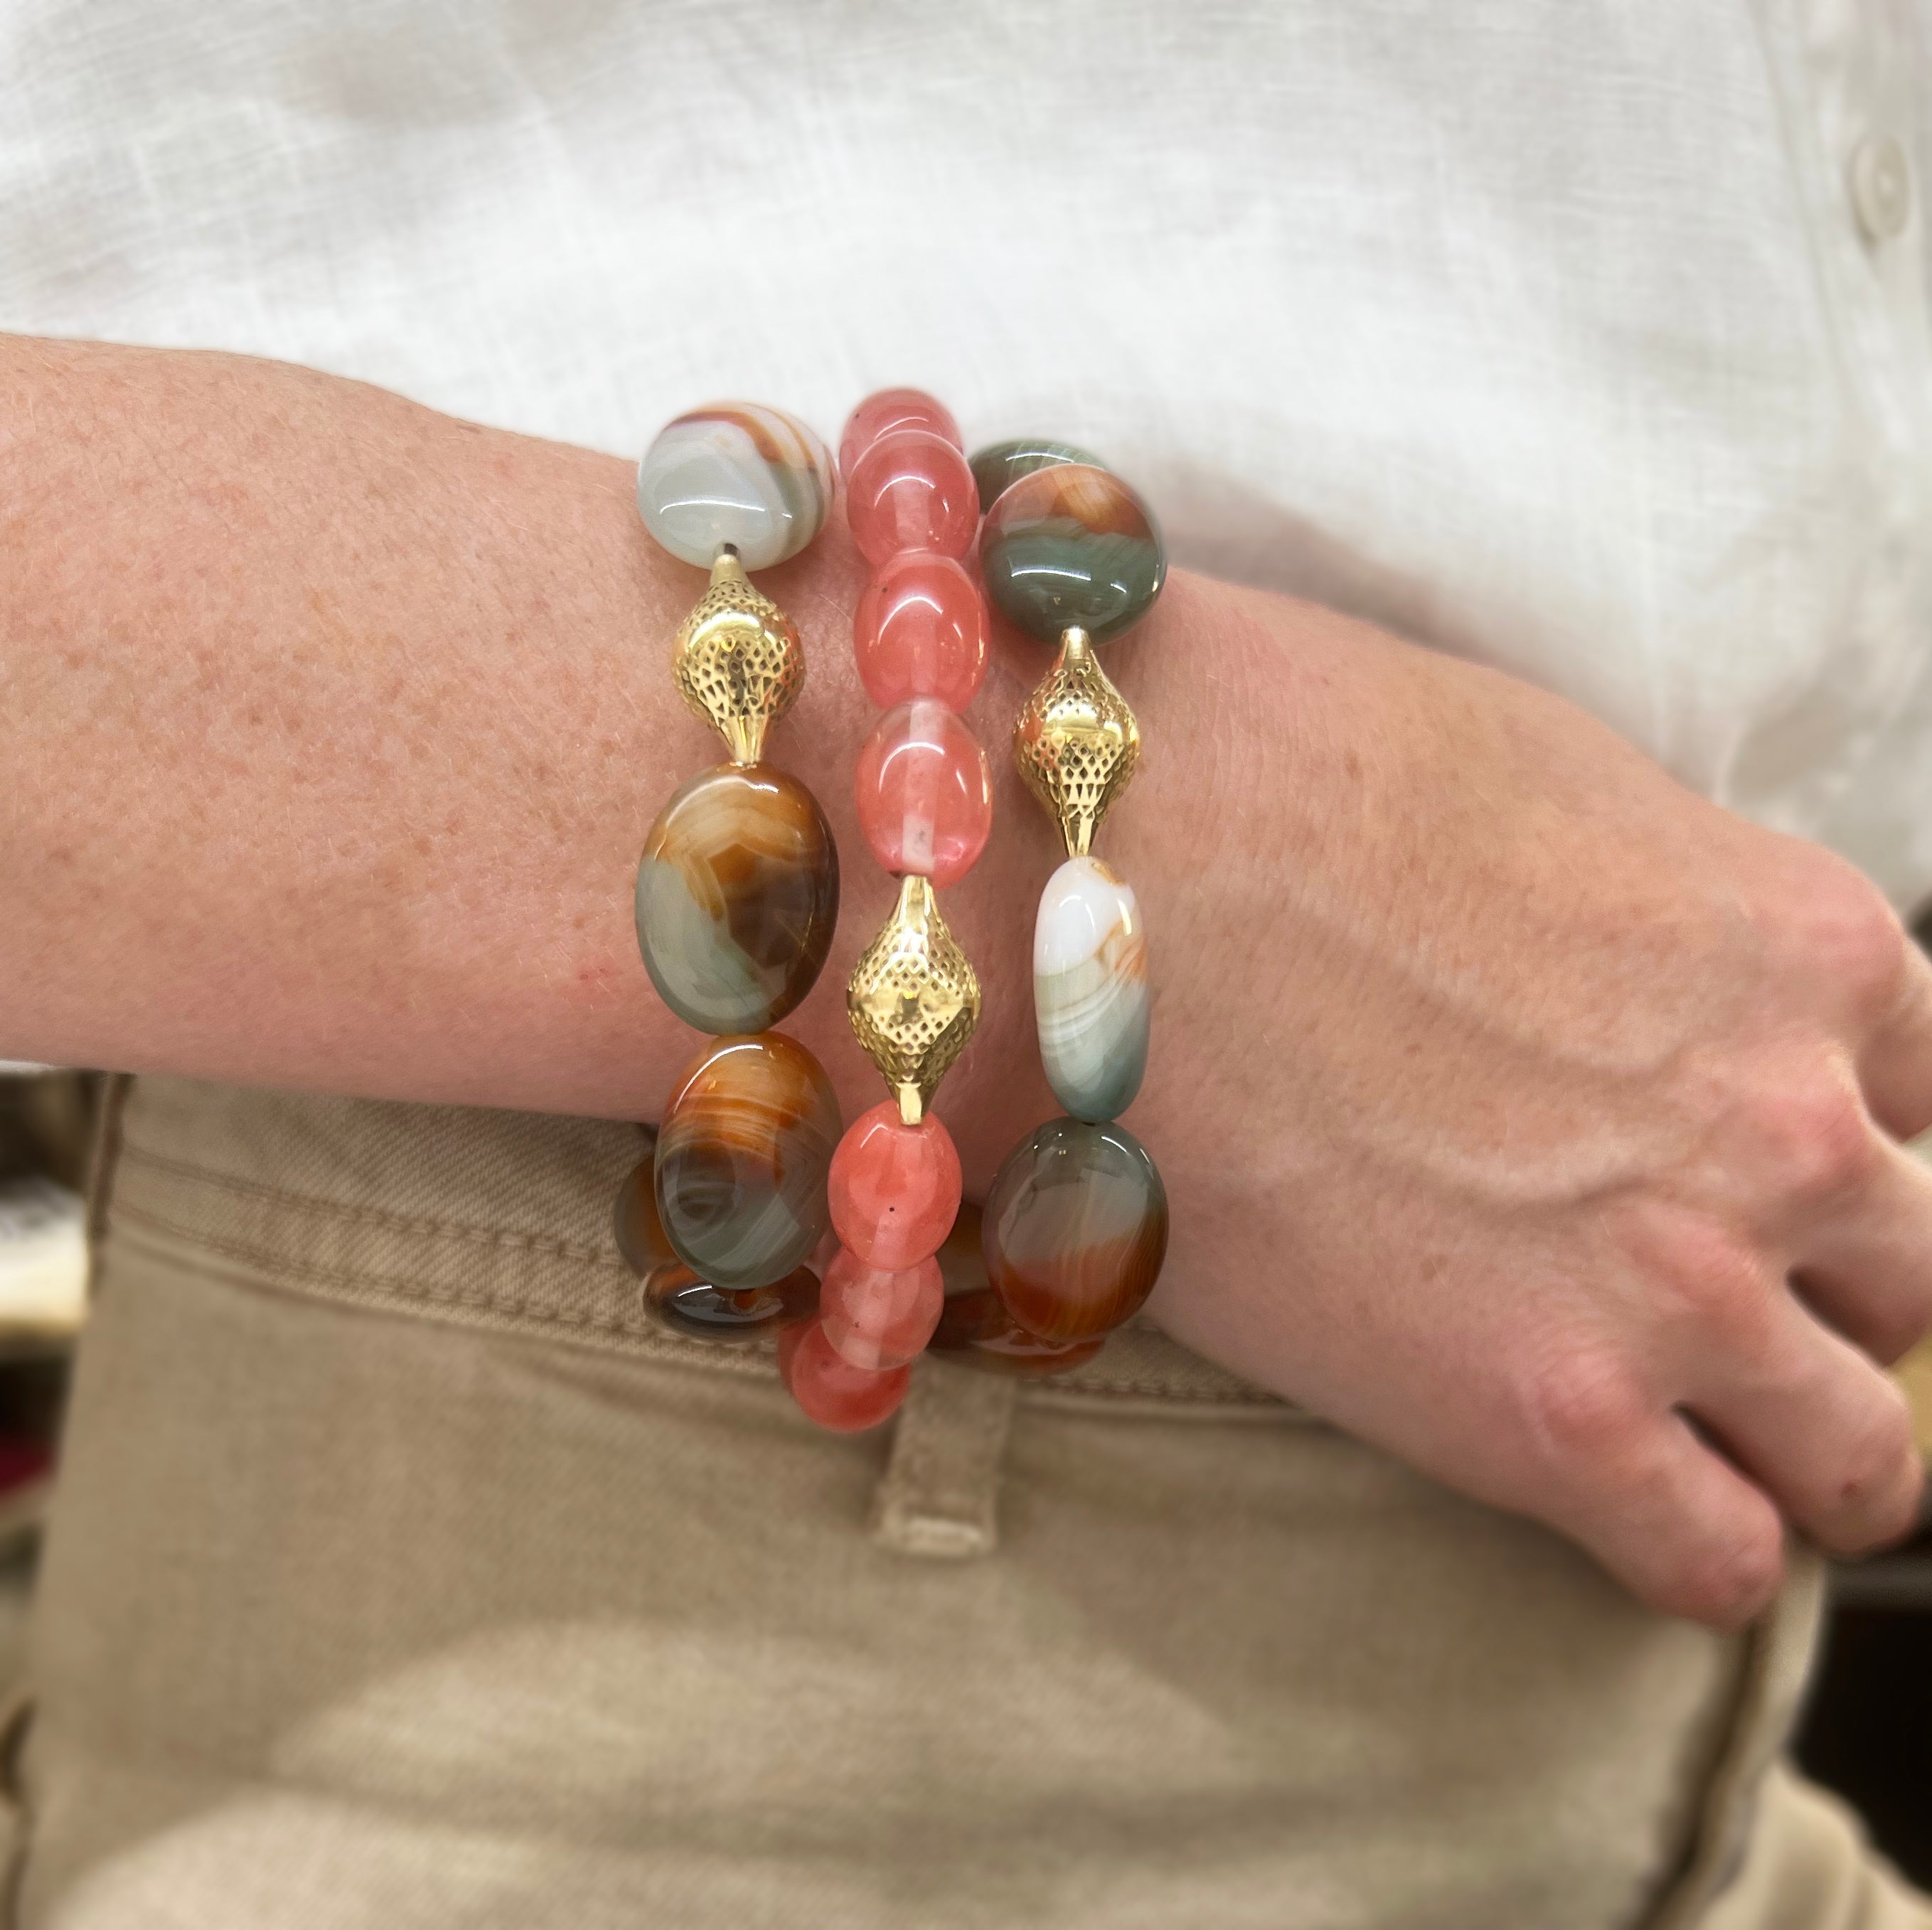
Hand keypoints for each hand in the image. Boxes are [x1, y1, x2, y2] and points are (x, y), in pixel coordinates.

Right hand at [11, 341, 1923, 1627]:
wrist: (1075, 862)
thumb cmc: (1272, 765)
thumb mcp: (1536, 775)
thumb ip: (1661, 905)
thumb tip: (1638, 970)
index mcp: (1798, 939)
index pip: (1931, 1088)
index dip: (1860, 1133)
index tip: (1785, 1170)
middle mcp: (1785, 1121)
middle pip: (1930, 1273)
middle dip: (1859, 1294)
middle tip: (1743, 1302)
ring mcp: (1683, 1282)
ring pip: (1878, 1454)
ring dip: (1812, 1446)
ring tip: (1712, 1437)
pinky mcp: (1541, 1415)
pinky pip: (1719, 1559)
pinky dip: (1694, 1542)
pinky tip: (1615, 1498)